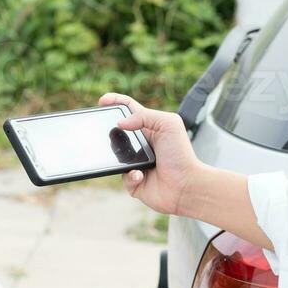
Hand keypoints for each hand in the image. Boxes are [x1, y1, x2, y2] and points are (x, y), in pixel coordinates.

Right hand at [98, 93, 208, 216]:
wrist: (186, 186)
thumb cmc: (181, 154)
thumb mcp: (168, 124)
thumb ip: (144, 116)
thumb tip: (120, 123)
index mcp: (149, 128)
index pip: (129, 110)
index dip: (115, 102)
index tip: (102, 101)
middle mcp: (141, 144)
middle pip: (117, 132)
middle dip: (109, 130)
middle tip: (105, 129)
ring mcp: (136, 163)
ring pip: (115, 156)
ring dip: (119, 156)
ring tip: (131, 159)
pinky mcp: (134, 181)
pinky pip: (123, 177)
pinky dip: (131, 176)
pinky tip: (141, 175)